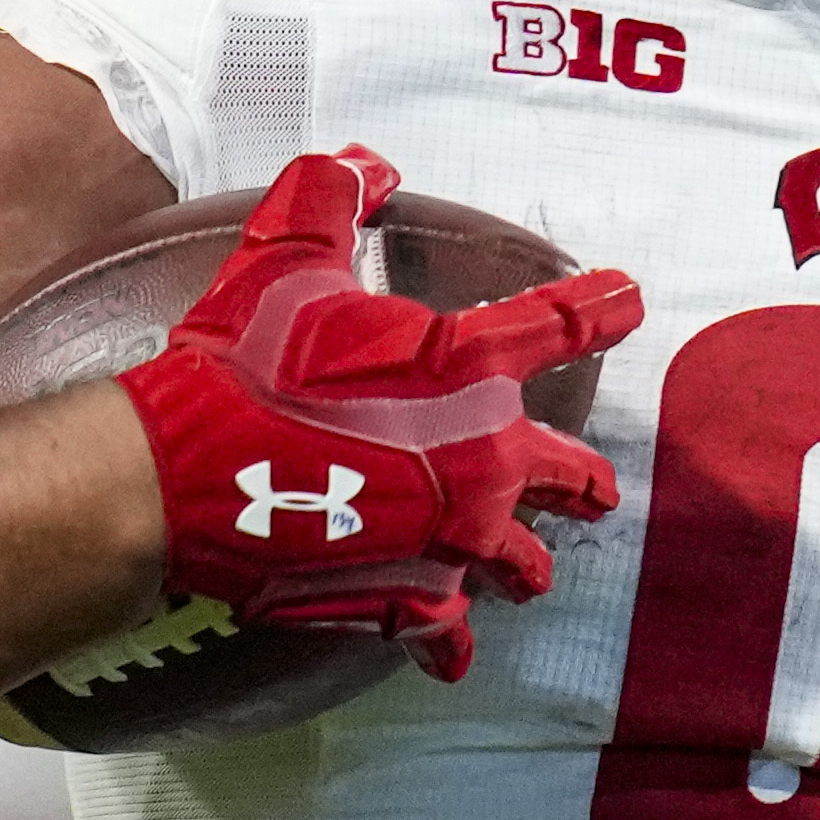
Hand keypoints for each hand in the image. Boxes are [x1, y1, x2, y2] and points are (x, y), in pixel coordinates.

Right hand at [114, 148, 637, 679]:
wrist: (190, 474)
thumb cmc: (244, 362)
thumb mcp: (287, 254)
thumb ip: (333, 195)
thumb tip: (368, 162)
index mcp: (467, 368)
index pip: (557, 327)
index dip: (599, 309)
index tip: (629, 302)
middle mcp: (484, 459)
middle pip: (567, 474)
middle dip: (583, 481)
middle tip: (598, 489)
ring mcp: (452, 539)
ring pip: (520, 565)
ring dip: (526, 566)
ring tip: (529, 574)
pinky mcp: (408, 599)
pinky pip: (445, 632)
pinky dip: (447, 645)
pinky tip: (453, 657)